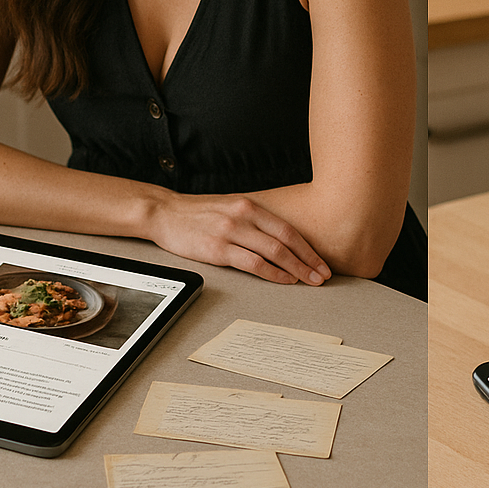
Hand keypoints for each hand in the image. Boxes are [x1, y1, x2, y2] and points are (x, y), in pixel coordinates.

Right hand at [147, 192, 332, 285]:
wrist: (165, 213)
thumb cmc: (199, 213)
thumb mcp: (231, 207)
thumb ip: (254, 219)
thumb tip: (282, 239)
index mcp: (250, 206)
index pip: (288, 229)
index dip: (308, 247)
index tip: (321, 262)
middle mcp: (244, 216)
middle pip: (286, 241)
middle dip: (308, 260)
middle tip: (323, 276)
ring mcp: (231, 232)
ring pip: (273, 253)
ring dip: (296, 269)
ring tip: (309, 281)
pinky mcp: (218, 248)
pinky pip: (252, 263)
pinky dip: (273, 273)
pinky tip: (284, 280)